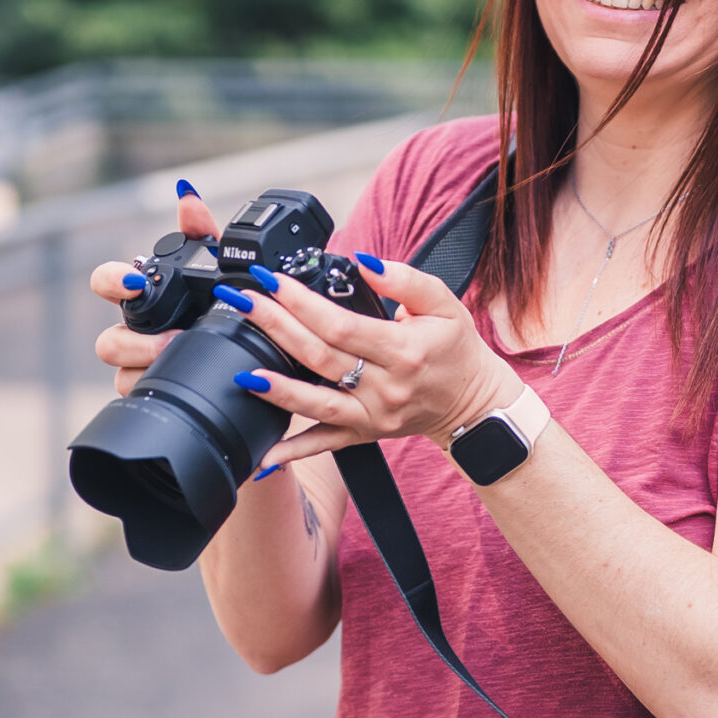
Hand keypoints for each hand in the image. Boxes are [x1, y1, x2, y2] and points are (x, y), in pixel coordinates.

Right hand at [87, 186, 219, 397]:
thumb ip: (201, 234)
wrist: (254, 353)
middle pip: (107, 340)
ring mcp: (138, 363)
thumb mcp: (218, 269)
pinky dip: (154, 386)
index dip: (112, 281)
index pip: (105, 282)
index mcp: (141, 296)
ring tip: (182, 356)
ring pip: (119, 370)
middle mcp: (133, 330)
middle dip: (135, 341)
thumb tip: (187, 195)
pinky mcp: (150, 388)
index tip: (135, 284)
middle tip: (173, 337)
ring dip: (147, 364)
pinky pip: (136, 391)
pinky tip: (182, 381)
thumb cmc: (223, 304)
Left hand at [217, 250, 516, 470]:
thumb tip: (363, 262)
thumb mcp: (444, 304)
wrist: (475, 406)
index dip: (301, 303)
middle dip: (275, 327)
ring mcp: (373, 415)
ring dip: (277, 390)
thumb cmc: (457, 351)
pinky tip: (264, 456)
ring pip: (317, 404)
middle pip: (319, 357)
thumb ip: (405, 280)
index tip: (270, 281)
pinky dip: (294, 452)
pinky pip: (325, 444)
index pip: (340, 325)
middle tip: (241, 303)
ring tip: (241, 374)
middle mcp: (385, 387)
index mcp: (403, 351)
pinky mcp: (366, 434)